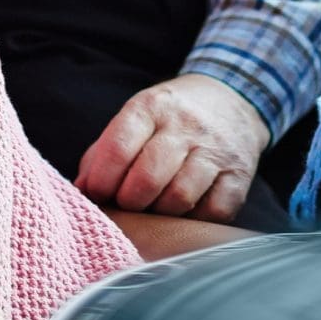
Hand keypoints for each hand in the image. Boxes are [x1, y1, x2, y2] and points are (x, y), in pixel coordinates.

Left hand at [76, 72, 271, 222]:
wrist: (231, 98)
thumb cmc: (169, 119)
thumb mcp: (135, 119)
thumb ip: (103, 153)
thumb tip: (81, 192)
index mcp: (152, 107)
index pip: (118, 147)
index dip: (101, 180)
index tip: (97, 194)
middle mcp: (186, 126)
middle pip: (148, 177)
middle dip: (129, 202)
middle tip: (127, 205)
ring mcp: (216, 150)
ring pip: (180, 197)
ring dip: (160, 213)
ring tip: (154, 208)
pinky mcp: (239, 175)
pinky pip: (214, 212)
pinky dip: (194, 220)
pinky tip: (185, 211)